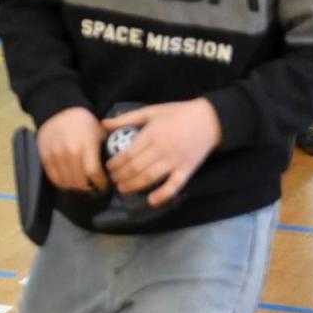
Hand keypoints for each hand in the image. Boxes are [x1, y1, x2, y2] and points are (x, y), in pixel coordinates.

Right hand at [37, 107, 106, 193]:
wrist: (59, 111)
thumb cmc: (84, 123)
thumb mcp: (100, 133)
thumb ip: (105, 151)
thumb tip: (112, 170)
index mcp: (86, 145)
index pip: (93, 172)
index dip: (100, 183)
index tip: (104, 185)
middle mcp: (69, 152)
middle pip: (79, 180)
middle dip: (89, 187)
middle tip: (93, 187)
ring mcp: (55, 155)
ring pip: (67, 181)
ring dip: (76, 186)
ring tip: (82, 184)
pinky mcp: (45, 157)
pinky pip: (54, 178)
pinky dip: (63, 183)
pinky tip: (69, 181)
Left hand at [103, 100, 221, 206]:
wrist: (209, 119)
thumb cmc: (177, 113)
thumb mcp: (150, 111)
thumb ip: (126, 118)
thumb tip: (103, 124)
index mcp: (151, 134)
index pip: (128, 154)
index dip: (115, 163)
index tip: (107, 167)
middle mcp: (162, 150)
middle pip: (136, 167)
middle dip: (121, 176)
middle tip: (112, 180)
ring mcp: (175, 161)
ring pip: (150, 177)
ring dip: (134, 186)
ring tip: (123, 190)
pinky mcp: (187, 169)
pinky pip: (175, 185)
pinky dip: (163, 195)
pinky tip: (152, 202)